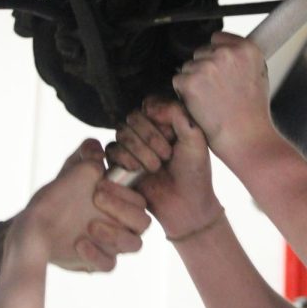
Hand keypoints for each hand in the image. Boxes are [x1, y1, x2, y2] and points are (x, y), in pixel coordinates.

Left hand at [20, 139, 148, 271]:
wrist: (36, 224)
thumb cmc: (58, 195)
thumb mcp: (71, 171)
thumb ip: (85, 156)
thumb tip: (96, 147)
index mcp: (120, 201)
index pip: (140, 200)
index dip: (124, 193)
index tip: (99, 185)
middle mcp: (121, 222)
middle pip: (143, 222)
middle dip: (122, 210)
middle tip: (96, 198)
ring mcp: (111, 243)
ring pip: (135, 244)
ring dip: (115, 234)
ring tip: (89, 226)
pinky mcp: (97, 261)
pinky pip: (110, 264)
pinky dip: (97, 255)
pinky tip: (79, 243)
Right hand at [106, 97, 222, 241]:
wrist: (186, 203)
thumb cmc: (194, 171)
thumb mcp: (195, 138)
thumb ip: (177, 113)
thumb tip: (149, 106)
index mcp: (165, 120)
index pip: (150, 104)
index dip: (158, 118)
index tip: (174, 136)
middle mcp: (146, 130)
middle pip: (134, 117)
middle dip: (150, 136)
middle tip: (167, 155)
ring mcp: (131, 147)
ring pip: (122, 132)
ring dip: (140, 150)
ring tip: (155, 167)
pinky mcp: (119, 164)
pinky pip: (112, 150)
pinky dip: (125, 158)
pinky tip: (139, 170)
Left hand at [172, 32, 276, 160]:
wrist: (246, 137)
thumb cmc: (253, 113)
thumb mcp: (259, 75)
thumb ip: (241, 58)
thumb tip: (225, 49)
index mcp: (246, 49)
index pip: (217, 38)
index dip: (216, 56)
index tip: (221, 71)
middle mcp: (227, 53)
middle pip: (201, 52)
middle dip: (205, 69)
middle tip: (217, 91)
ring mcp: (207, 66)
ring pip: (188, 67)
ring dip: (194, 81)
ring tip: (212, 100)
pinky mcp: (190, 81)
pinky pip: (178, 80)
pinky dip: (185, 93)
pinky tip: (201, 105)